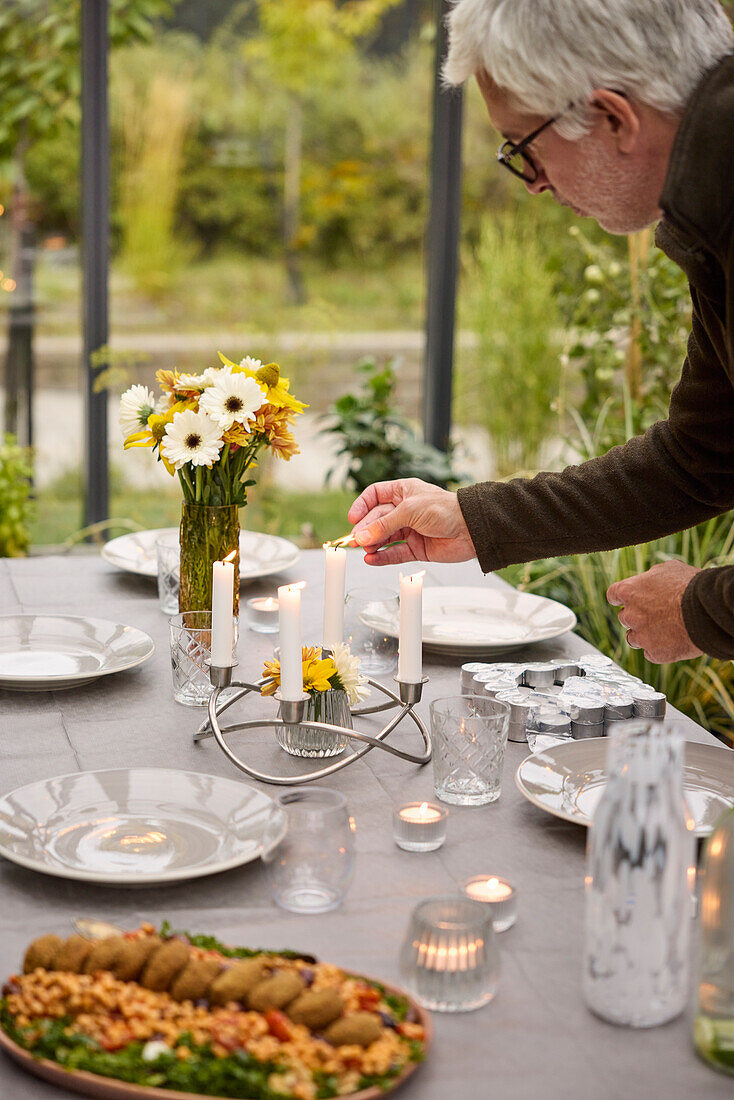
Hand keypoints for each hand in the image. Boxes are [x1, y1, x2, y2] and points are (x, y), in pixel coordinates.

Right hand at [347, 478, 475, 565]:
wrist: (472, 529)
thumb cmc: (446, 510)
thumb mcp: (410, 511)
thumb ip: (384, 524)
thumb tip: (361, 535)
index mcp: (403, 491)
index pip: (374, 495)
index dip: (362, 506)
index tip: (352, 518)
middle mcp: (404, 510)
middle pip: (376, 519)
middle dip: (365, 529)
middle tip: (355, 539)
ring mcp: (410, 530)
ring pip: (384, 537)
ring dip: (372, 544)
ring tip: (364, 549)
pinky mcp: (416, 548)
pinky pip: (394, 553)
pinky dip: (382, 557)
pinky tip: (371, 560)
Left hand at [606, 560, 702, 662]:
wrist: (707, 612)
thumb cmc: (690, 587)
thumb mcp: (669, 569)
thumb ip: (651, 576)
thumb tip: (650, 578)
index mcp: (629, 591)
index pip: (613, 595)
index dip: (620, 598)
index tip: (625, 601)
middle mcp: (630, 614)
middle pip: (624, 617)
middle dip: (636, 616)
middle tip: (656, 614)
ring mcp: (641, 636)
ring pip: (633, 638)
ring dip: (644, 634)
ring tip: (664, 630)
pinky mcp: (654, 653)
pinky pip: (650, 653)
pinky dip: (658, 649)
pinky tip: (672, 642)